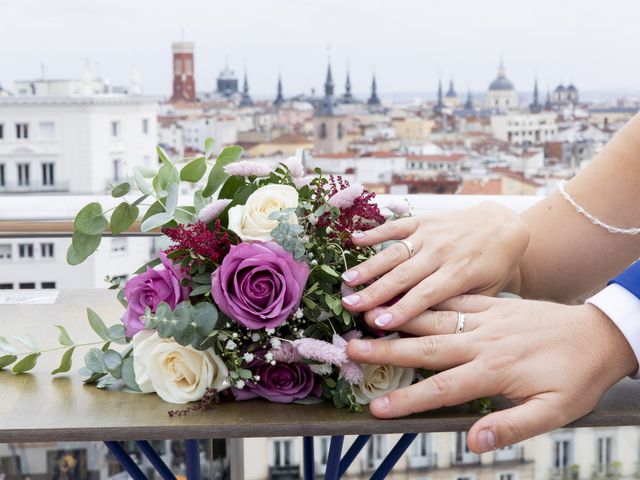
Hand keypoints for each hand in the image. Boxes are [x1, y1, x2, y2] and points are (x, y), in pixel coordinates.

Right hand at [341, 202, 528, 329]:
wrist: (503, 225)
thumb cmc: (495, 265)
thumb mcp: (488, 291)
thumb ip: (459, 307)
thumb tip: (427, 329)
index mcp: (459, 273)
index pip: (426, 295)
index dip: (401, 310)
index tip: (377, 323)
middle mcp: (442, 252)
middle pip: (403, 275)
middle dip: (375, 292)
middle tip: (350, 306)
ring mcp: (431, 234)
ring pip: (395, 252)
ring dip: (369, 266)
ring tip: (347, 280)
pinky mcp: (423, 220)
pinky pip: (397, 226)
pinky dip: (375, 233)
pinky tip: (354, 241)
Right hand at [347, 295, 636, 452]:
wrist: (598, 334)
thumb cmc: (577, 378)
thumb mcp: (556, 411)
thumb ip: (514, 426)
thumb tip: (474, 441)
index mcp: (495, 370)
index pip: (443, 389)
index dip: (408, 400)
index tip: (376, 407)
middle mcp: (483, 341)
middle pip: (426, 348)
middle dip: (386, 351)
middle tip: (351, 348)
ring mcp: (485, 319)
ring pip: (433, 318)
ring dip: (398, 318)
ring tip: (367, 316)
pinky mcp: (492, 304)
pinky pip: (453, 299)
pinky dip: (427, 298)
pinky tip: (407, 295)